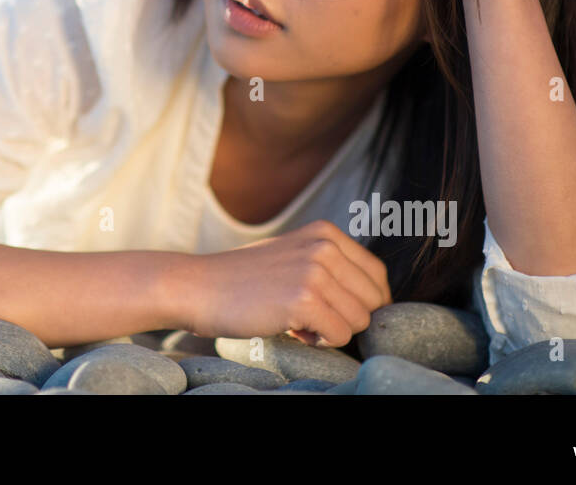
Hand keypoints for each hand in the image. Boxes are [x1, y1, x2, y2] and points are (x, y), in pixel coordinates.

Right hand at [182, 220, 391, 347]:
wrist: (198, 286)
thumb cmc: (245, 279)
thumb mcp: (294, 254)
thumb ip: (331, 266)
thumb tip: (375, 299)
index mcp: (325, 233)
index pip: (376, 275)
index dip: (365, 302)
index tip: (339, 313)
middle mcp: (324, 246)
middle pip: (373, 300)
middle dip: (348, 317)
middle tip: (311, 317)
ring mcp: (315, 271)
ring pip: (360, 320)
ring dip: (332, 330)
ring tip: (297, 320)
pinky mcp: (304, 298)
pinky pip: (340, 335)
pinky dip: (320, 341)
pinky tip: (291, 328)